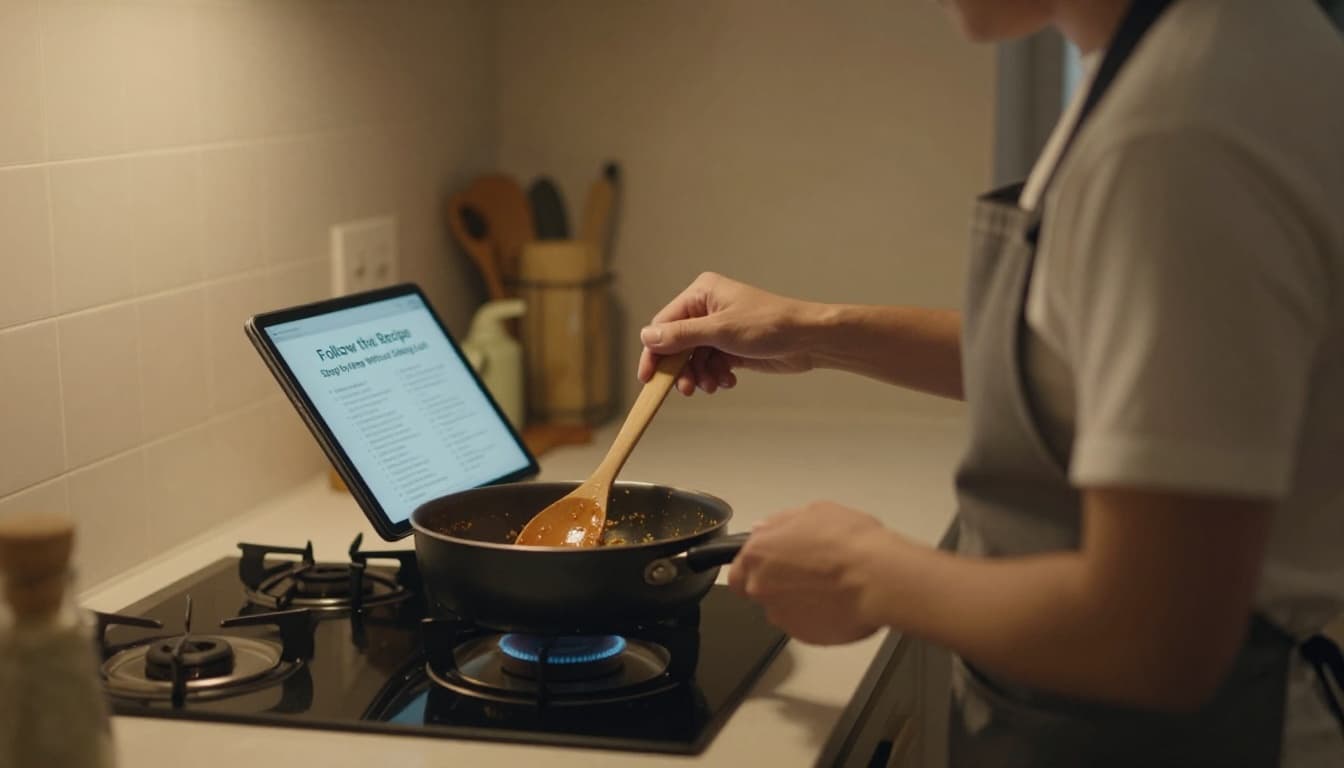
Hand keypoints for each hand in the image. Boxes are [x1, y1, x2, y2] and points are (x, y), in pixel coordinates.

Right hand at [637, 272, 823, 395]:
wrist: (808, 340)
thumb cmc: (770, 325)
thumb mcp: (721, 330)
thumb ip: (682, 335)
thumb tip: (647, 336)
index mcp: (701, 293)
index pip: (664, 324)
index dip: (654, 352)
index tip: (648, 378)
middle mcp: (707, 309)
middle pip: (677, 344)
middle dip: (682, 368)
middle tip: (687, 389)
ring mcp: (719, 328)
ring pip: (694, 358)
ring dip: (701, 375)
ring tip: (714, 385)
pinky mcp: (730, 346)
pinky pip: (710, 364)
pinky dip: (715, 375)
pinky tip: (729, 380)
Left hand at [728, 502, 889, 644]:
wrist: (879, 579)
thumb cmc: (849, 541)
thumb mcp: (815, 511)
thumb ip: (781, 522)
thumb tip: (765, 530)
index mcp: (758, 554)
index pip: (736, 572)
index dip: (751, 569)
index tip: (769, 566)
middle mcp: (762, 588)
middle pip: (759, 591)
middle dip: (778, 583)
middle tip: (808, 572)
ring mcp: (783, 616)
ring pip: (783, 609)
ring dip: (798, 601)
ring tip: (829, 588)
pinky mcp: (805, 637)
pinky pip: (805, 625)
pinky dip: (816, 616)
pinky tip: (837, 603)